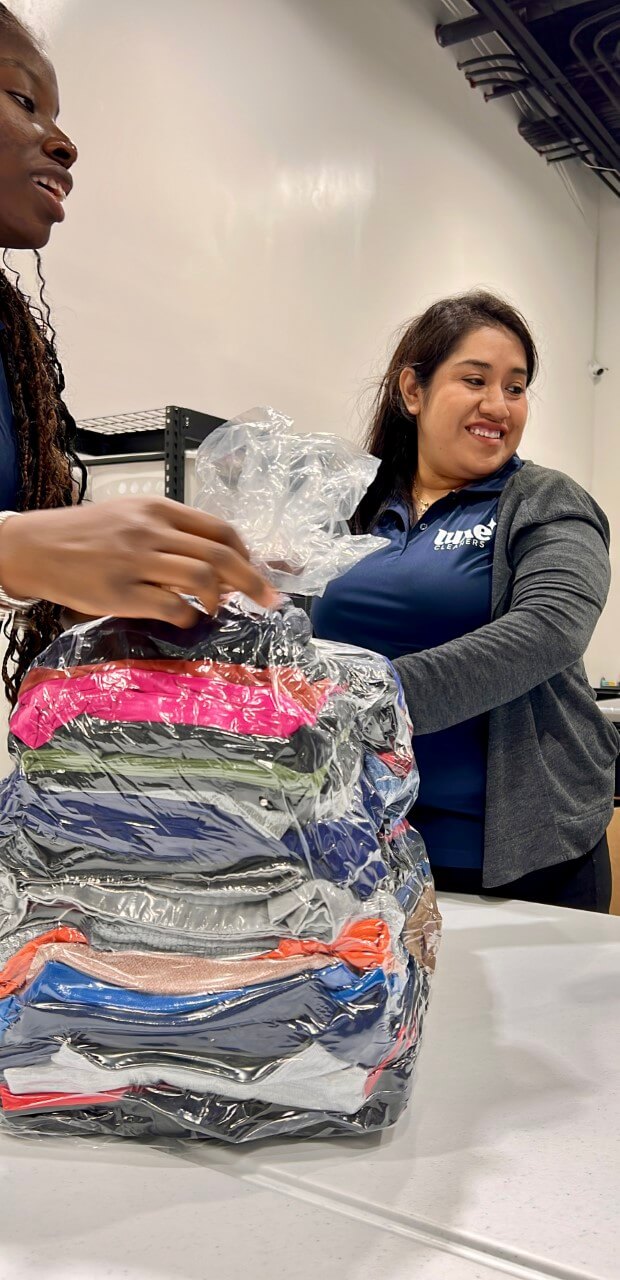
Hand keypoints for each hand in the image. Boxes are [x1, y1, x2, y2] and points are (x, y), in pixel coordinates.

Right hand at [0, 499, 276, 624]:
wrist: (36, 546)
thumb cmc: (86, 534)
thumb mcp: (132, 517)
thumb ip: (171, 533)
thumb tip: (218, 560)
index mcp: (158, 510)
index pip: (219, 529)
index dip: (247, 554)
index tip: (257, 572)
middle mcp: (151, 531)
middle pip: (220, 555)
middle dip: (254, 580)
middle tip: (269, 599)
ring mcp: (136, 562)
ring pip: (201, 578)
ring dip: (219, 599)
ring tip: (214, 609)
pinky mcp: (121, 593)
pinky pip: (171, 607)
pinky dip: (189, 617)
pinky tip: (186, 618)